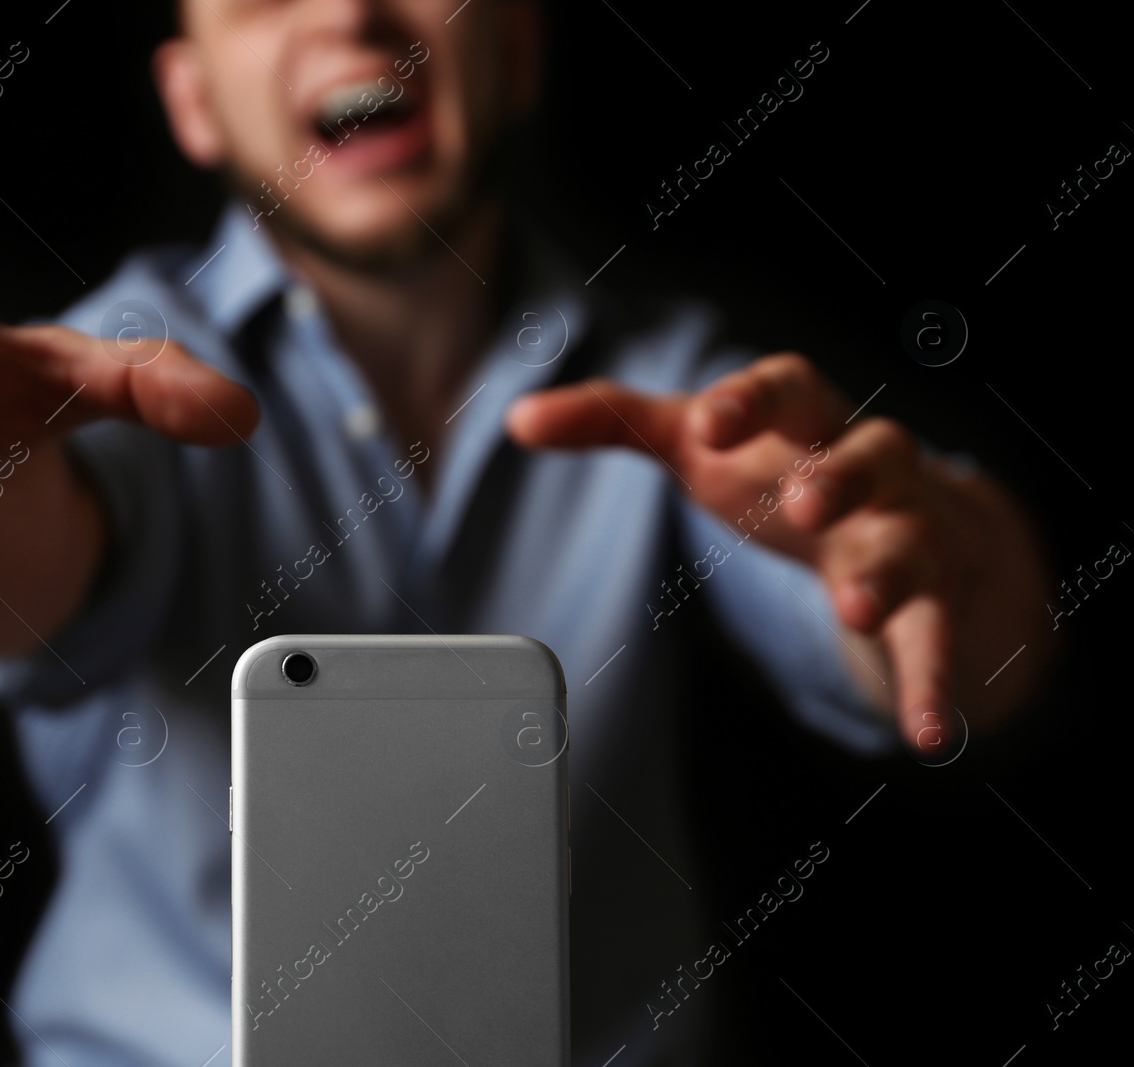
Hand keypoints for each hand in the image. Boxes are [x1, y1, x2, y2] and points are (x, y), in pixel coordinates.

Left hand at [506, 353, 1054, 752]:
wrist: (901, 512)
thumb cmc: (780, 466)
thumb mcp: (700, 443)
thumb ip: (613, 421)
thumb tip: (518, 419)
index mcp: (807, 417)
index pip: (789, 387)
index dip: (750, 401)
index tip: (706, 422)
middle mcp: (871, 467)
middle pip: (872, 453)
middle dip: (841, 477)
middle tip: (805, 501)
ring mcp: (909, 532)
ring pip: (911, 545)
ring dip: (887, 574)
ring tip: (857, 608)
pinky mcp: (934, 601)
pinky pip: (936, 641)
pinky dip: (931, 686)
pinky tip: (928, 736)